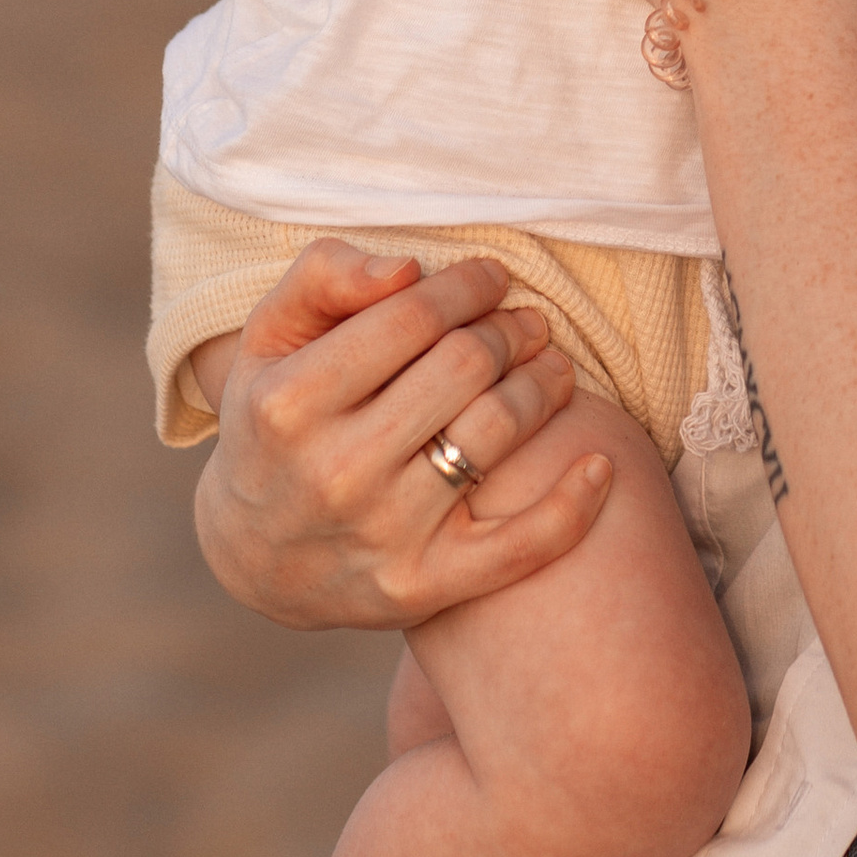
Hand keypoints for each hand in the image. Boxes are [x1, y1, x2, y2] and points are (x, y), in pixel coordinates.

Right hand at [193, 242, 610, 630]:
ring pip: (497, 434)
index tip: (493, 278)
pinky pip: (520, 547)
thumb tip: (407, 268)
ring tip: (553, 366)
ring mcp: (382, 536)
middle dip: (508, 331)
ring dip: (543, 386)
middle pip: (465, 367)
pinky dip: (573, 506)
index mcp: (291, 403)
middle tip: (526, 322)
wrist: (255, 553)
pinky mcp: (421, 588)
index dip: (467, 286)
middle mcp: (334, 471)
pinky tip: (600, 463)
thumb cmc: (276, 420)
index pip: (414, 317)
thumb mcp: (270, 338)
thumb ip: (327, 278)